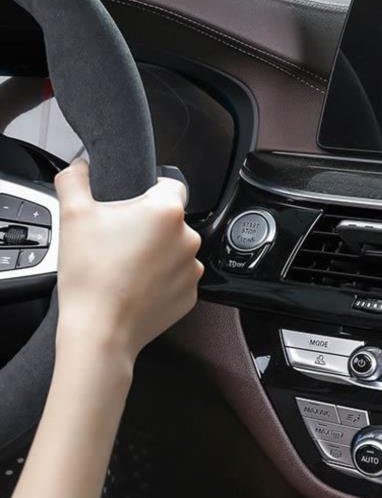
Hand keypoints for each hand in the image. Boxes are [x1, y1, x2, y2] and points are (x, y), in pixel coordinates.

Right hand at [54, 160, 202, 369]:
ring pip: (174, 250)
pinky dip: (161, 280)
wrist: (101, 329)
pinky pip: (177, 278)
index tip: (135, 203)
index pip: (170, 185)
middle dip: (148, 226)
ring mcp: (193, 268)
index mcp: (166, 211)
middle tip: (119, 240)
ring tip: (125, 266)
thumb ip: (76, 181)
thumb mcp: (74, 215)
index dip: (150, 190)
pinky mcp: (191, 294)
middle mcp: (188, 237)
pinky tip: (136, 285)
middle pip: (170, 220)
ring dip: (156, 253)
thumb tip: (80, 168)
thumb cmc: (91, 274)